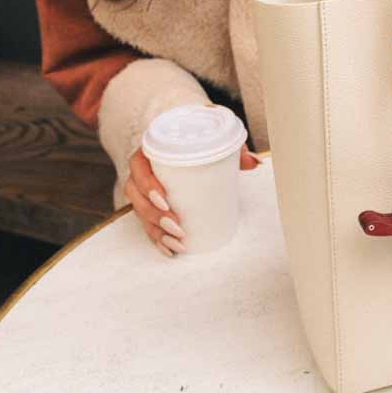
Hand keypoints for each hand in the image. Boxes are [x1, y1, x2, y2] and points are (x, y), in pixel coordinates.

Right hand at [125, 143, 261, 257]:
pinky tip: (169, 250)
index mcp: (151, 151)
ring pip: (140, 213)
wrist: (187, 147)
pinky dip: (156, 239)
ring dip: (156, 231)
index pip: (139, 166)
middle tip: (176, 226)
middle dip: (154, 215)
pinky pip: (146, 223)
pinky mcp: (148, 206)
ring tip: (177, 243)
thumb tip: (255, 163)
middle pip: (136, 196)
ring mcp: (143, 191)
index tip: (165, 200)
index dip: (147, 184)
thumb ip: (233, 148)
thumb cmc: (196, 144)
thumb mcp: (214, 142)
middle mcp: (142, 172)